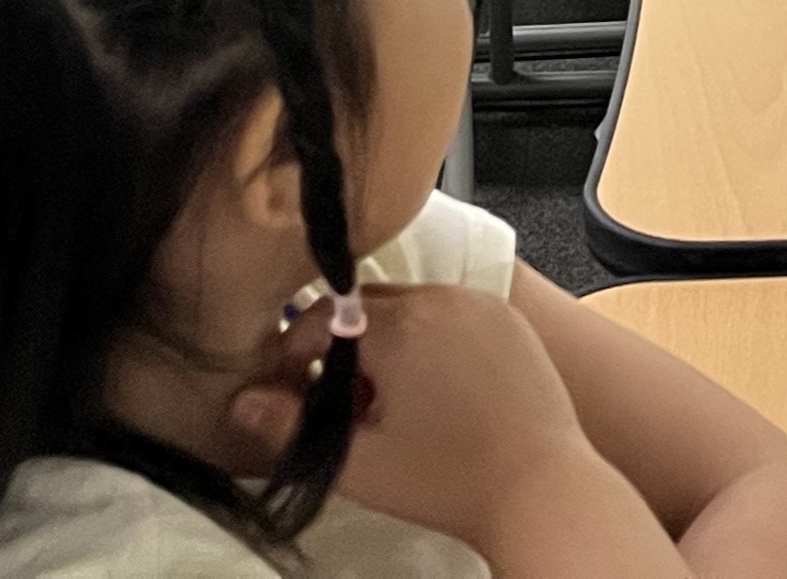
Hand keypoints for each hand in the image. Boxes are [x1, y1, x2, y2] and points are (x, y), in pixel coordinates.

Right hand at [224, 284, 615, 555]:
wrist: (543, 488)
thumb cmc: (451, 481)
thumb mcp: (361, 463)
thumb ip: (294, 428)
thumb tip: (243, 402)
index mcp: (401, 326)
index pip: (321, 319)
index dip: (293, 354)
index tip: (286, 389)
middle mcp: (442, 298)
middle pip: (366, 309)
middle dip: (342, 350)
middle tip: (339, 405)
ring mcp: (480, 304)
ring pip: (410, 309)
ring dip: (386, 344)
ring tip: (387, 405)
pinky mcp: (509, 319)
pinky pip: (451, 313)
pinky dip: (430, 340)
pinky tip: (433, 394)